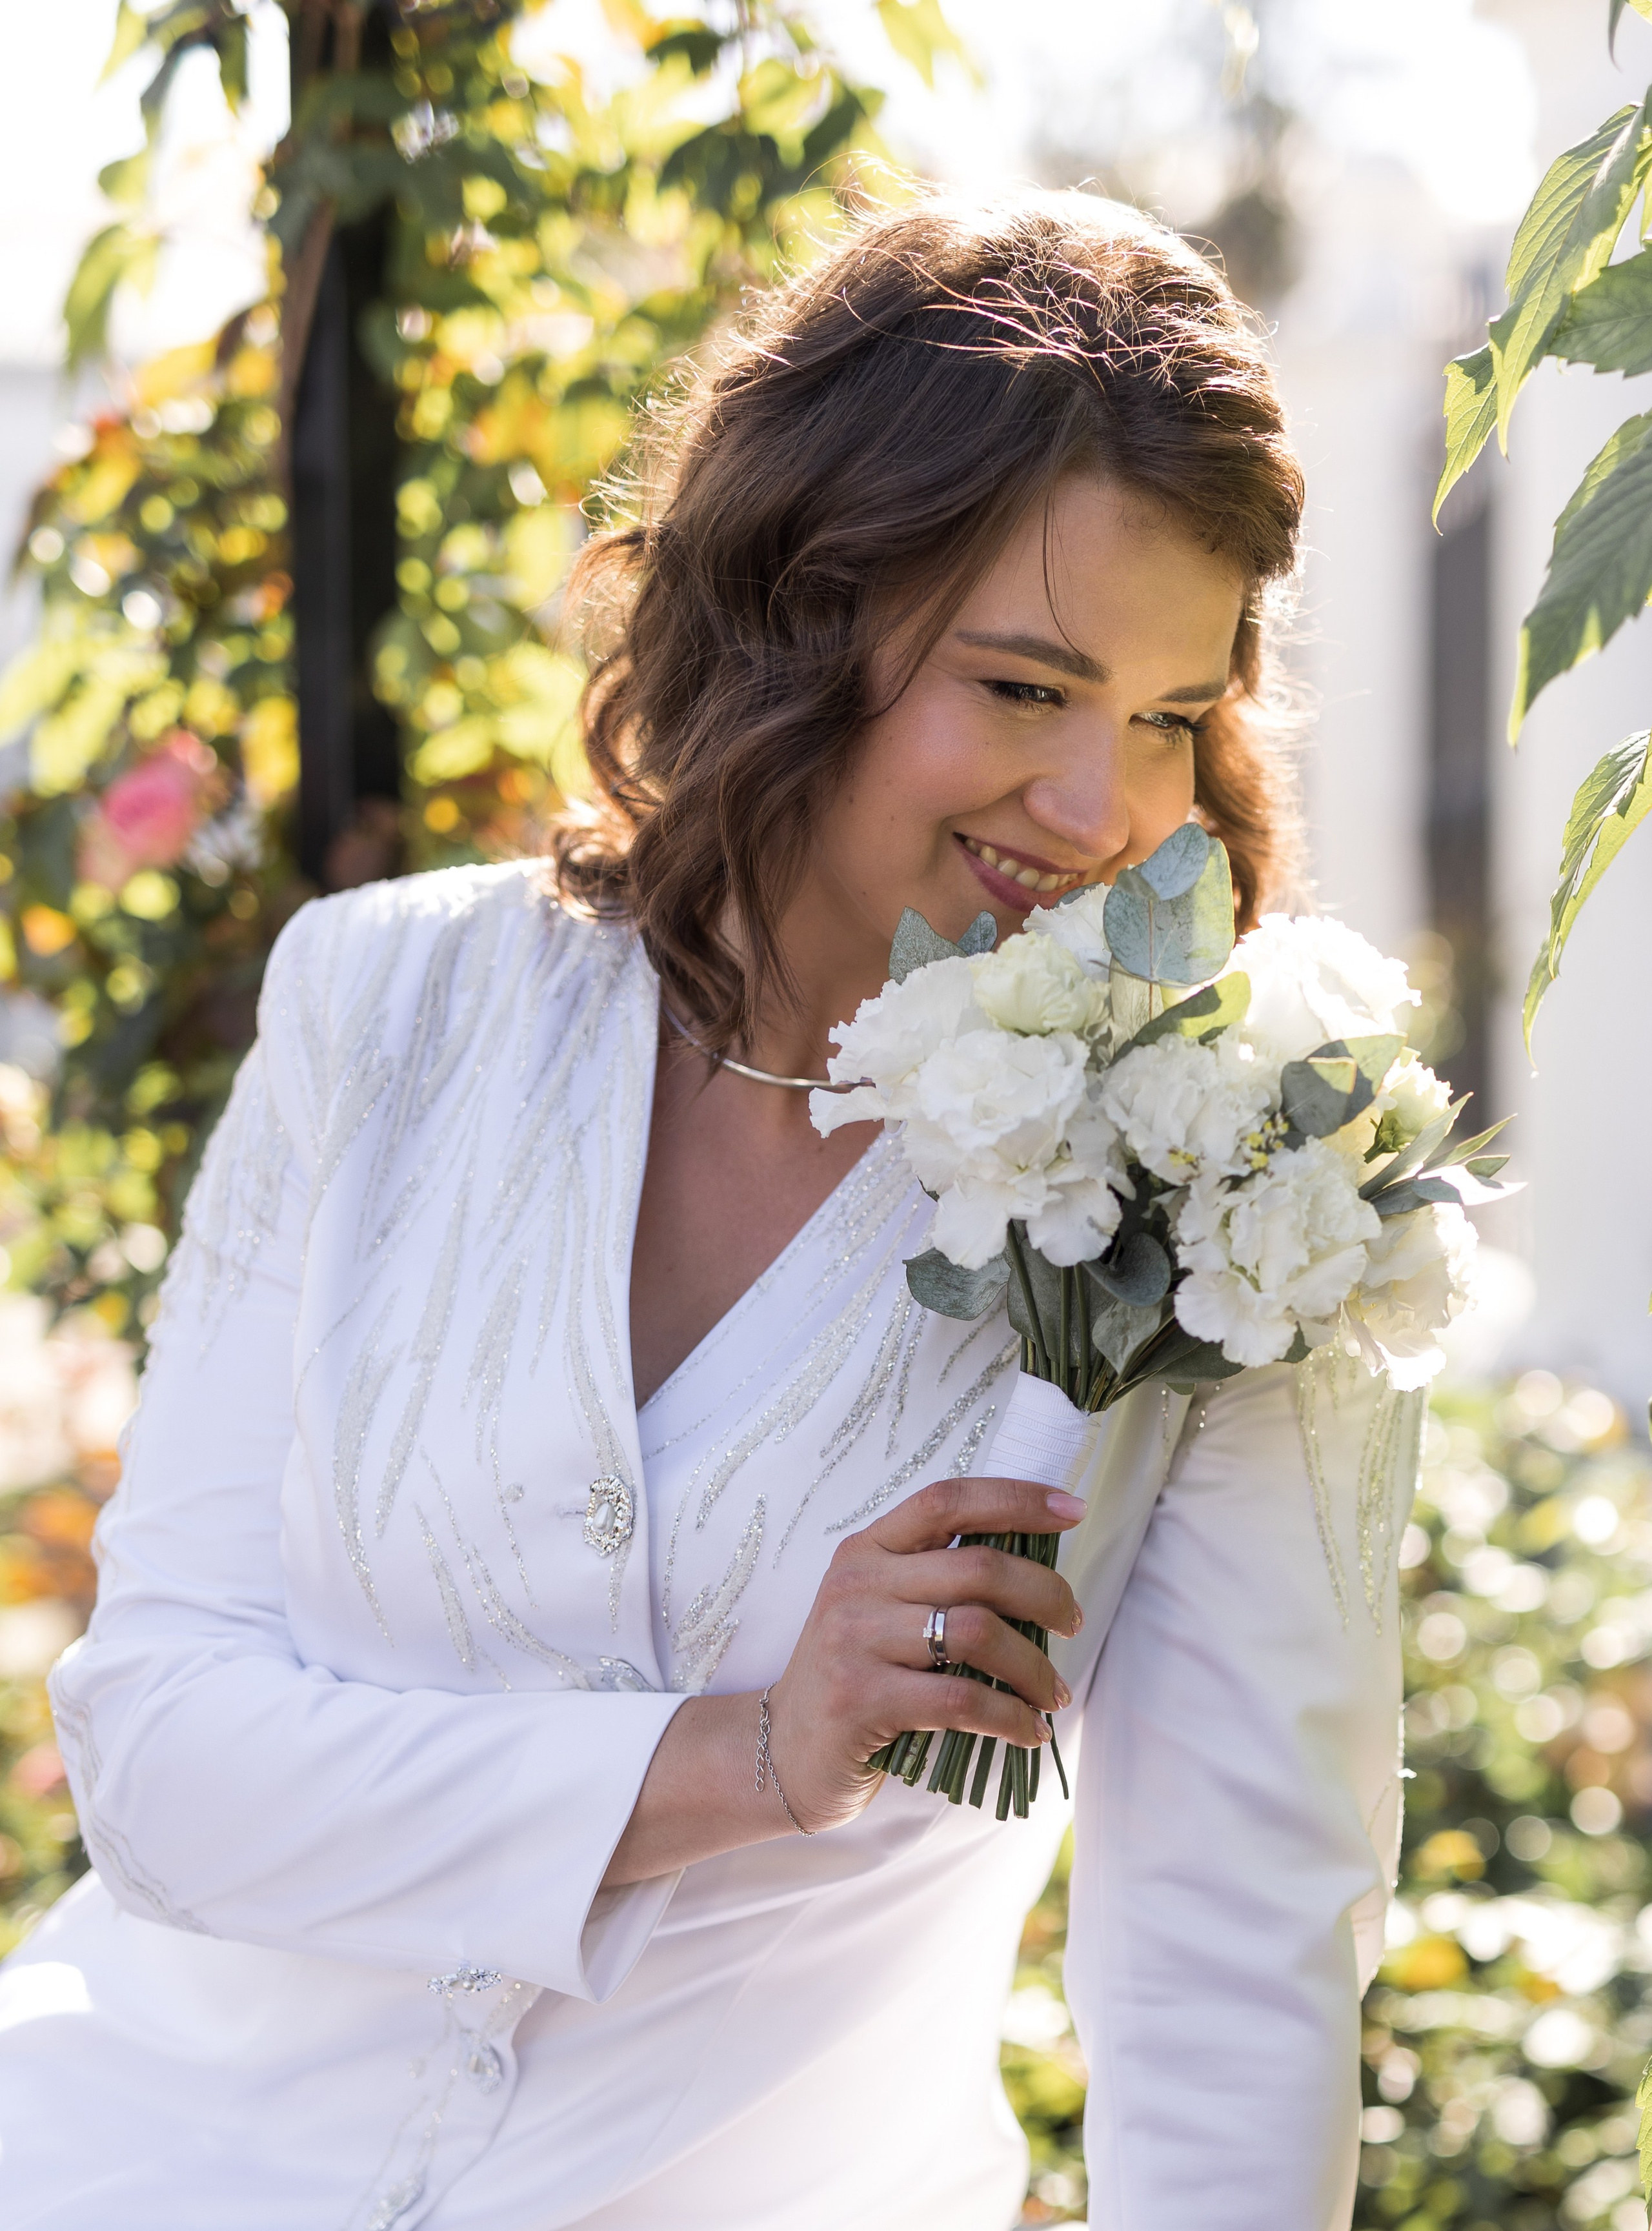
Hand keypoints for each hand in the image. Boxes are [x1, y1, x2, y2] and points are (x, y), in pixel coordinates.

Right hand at [764, 1475, 1085, 1834]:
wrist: (783, 1750)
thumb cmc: (855, 1675)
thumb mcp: (880, 1610)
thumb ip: (937, 1581)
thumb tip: (1037, 1574)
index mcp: (867, 1550)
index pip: (947, 1501)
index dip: (1015, 1499)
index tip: (1072, 1509)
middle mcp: (857, 1584)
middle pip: (978, 1567)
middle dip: (1045, 1593)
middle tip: (1073, 1623)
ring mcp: (854, 1640)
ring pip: (977, 1632)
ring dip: (1035, 1665)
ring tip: (1054, 1692)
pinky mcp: (860, 1699)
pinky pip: (960, 1698)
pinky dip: (1010, 1716)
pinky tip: (1029, 1730)